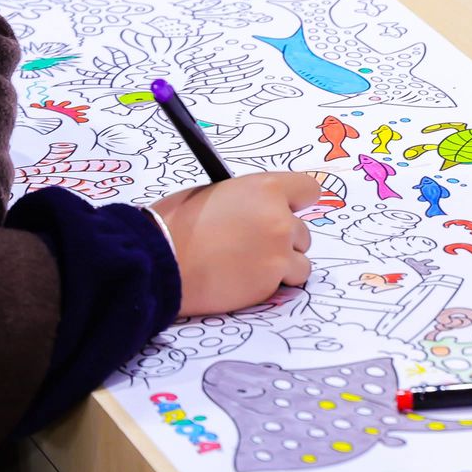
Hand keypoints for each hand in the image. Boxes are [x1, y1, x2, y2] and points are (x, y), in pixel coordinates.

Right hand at [152, 172, 322, 315]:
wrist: (162, 260)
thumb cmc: (177, 224)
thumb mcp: (214, 194)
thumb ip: (246, 200)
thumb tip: (258, 210)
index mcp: (265, 188)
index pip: (308, 190)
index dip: (297, 202)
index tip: (290, 211)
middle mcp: (280, 217)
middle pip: (303, 231)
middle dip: (283, 240)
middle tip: (252, 247)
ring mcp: (279, 251)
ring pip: (300, 260)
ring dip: (282, 264)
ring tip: (249, 266)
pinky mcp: (272, 281)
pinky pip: (287, 282)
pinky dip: (272, 284)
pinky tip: (245, 280)